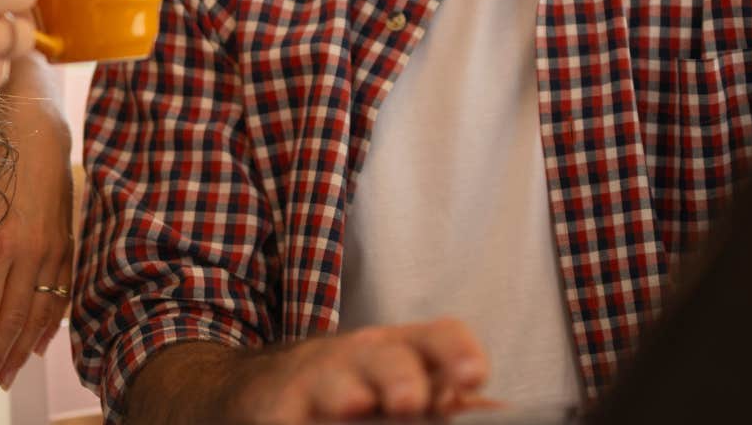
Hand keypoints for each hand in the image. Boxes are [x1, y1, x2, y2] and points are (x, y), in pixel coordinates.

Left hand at [0, 80, 74, 393]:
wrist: (38, 125)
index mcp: (0, 244)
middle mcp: (31, 253)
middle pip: (12, 319)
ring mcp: (54, 249)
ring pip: (39, 312)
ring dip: (21, 347)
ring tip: (5, 375)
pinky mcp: (67, 242)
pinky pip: (62, 292)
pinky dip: (51, 321)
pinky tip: (40, 342)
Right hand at [225, 319, 491, 423]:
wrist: (266, 384)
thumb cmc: (351, 385)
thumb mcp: (397, 381)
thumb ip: (440, 394)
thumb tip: (485, 411)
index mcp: (402, 348)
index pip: (440, 335)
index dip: (458, 352)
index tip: (473, 377)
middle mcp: (362, 357)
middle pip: (388, 357)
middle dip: (400, 377)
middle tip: (410, 401)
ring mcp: (318, 381)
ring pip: (336, 384)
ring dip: (348, 398)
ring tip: (357, 405)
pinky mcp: (281, 408)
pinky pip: (295, 416)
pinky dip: (306, 422)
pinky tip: (311, 424)